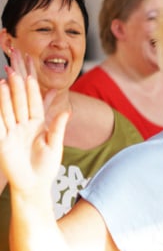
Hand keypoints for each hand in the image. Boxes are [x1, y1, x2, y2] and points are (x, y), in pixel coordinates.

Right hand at [0, 52, 67, 190]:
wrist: (33, 185)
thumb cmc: (46, 167)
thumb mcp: (55, 146)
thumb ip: (58, 128)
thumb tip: (67, 110)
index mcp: (38, 124)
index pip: (35, 101)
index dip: (34, 87)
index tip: (31, 72)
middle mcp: (23, 124)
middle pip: (21, 100)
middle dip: (18, 83)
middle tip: (16, 66)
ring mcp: (12, 130)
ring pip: (10, 107)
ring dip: (8, 93)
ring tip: (7, 76)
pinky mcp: (3, 139)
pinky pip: (1, 121)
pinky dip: (1, 108)